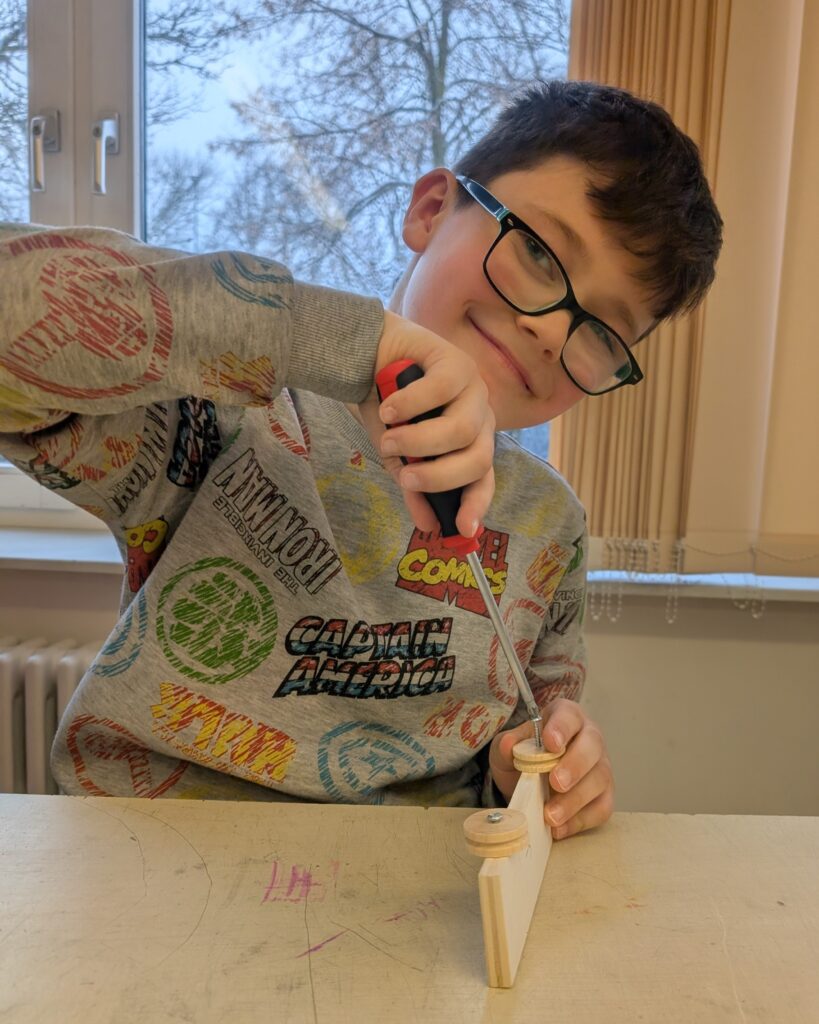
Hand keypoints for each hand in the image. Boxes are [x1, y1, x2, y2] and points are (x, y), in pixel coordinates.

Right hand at [357, 309, 494, 536]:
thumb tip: (428, 525)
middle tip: (405, 476)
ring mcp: (473, 389)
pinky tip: (387, 408)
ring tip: (388, 440)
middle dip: (438, 476)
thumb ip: (414, 486)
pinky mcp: (457, 361)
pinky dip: (408, 405)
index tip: (463, 529)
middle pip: (477, 459)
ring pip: (460, 430)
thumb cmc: (388, 407)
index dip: (476, 504)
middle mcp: (480, 419)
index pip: (484, 479)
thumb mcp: (398, 454)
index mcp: (470, 444)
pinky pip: (439, 392)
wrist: (370, 356)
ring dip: (418, 442)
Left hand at [488, 698, 613, 839]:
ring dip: (575, 799)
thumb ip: (507, 744)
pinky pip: (601, 808)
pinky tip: (559, 828)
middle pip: (592, 746)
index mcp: (567, 718)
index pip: (569, 716)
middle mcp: (590, 739)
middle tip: (556, 782)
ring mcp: (600, 768)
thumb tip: (508, 746)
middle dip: (575, 765)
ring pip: (600, 779)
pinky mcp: (604, 796)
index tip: (550, 744)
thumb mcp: (508, 747)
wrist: (529, 781)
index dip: (561, 728)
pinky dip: (579, 821)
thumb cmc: (524, 755)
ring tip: (551, 815)